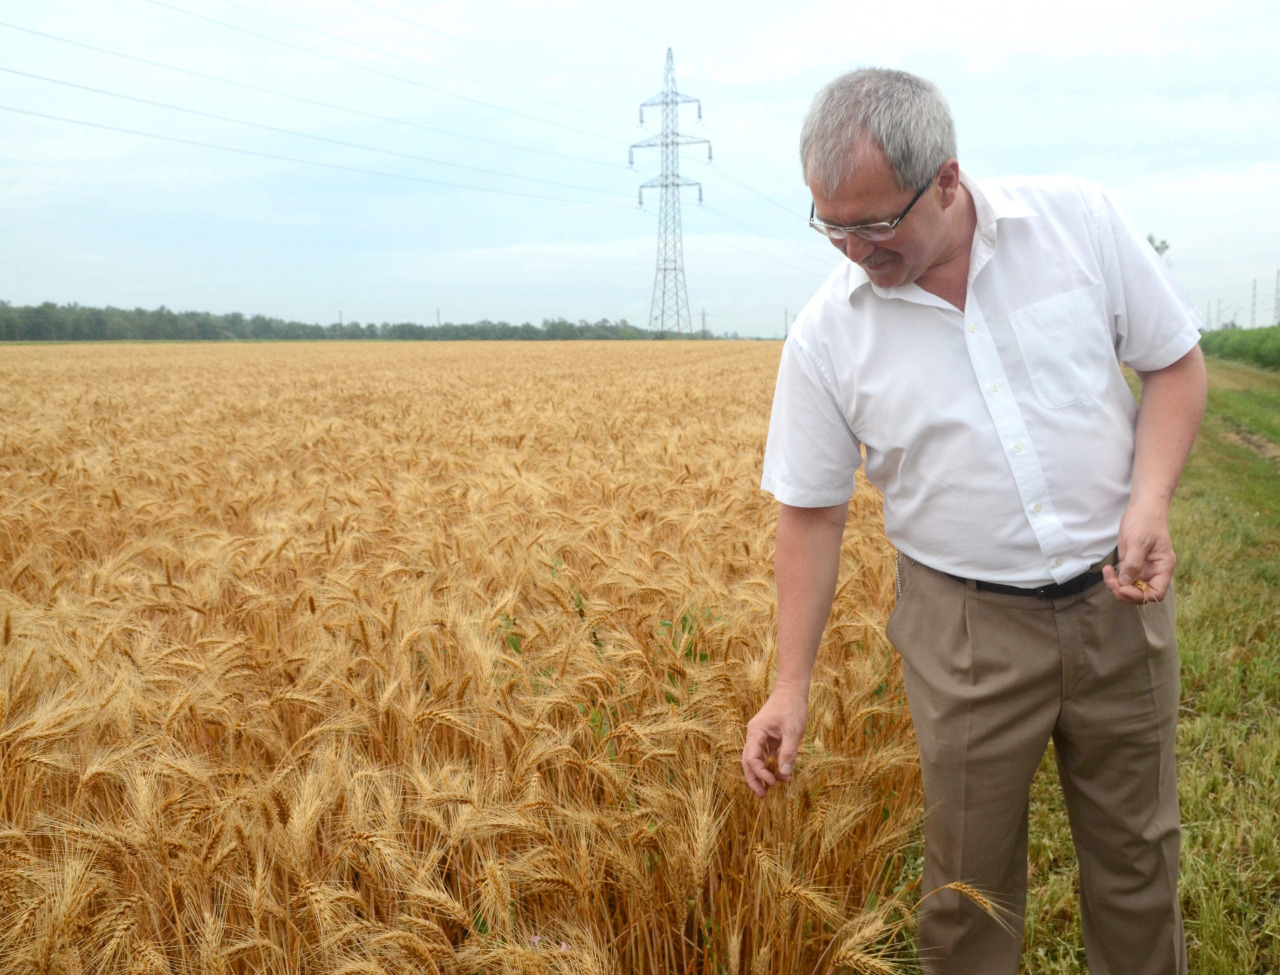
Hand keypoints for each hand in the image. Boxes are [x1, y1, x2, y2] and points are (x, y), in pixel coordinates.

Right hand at [741, 682, 808, 798]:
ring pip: (756, 760)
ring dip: (764, 774)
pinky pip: (767, 755)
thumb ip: (788, 753)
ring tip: (773, 789)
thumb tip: (784, 776)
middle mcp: (754, 735)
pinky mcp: (769, 737)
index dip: (760, 773)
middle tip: (763, 796)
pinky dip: (773, 765)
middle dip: (754, 779)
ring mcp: (761, 736)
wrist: (792, 689)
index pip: (751, 758)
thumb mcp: (793, 731)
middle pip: (748, 762)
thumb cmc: (792, 706)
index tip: (773, 782)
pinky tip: (782, 775)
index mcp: (755, 732)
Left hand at [1102, 500, 1175, 603]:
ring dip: (1117, 586)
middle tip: (1111, 582)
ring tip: (1107, 573)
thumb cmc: (1145, 521)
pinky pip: (1123, 578)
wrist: (1143, 506)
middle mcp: (1154, 571)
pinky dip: (1114, 578)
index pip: (1156, 593)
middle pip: (1142, 594)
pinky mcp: (1131, 563)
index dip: (1140, 596)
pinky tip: (1107, 569)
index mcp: (1163, 567)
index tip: (1124, 588)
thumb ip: (1133, 563)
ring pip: (1130, 587)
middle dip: (1125, 592)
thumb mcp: (1139, 541)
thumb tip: (1125, 582)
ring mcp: (1142, 568)